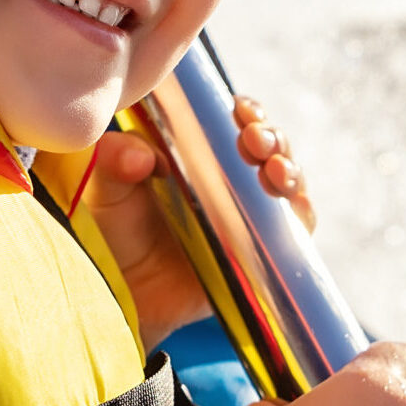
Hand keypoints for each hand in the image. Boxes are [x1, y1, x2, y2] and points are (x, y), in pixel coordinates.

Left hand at [87, 97, 317, 348]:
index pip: (234, 120)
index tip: (241, 109)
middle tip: (253, 139)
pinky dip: (301, 210)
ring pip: (287, 178)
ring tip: (273, 170)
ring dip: (288, 167)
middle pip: (269, 144)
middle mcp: (230, 178)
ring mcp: (249, 213)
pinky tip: (291, 202)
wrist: (124, 296)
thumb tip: (141, 157)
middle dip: (270, 135)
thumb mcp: (105, 188)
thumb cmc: (114, 234)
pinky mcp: (261, 249)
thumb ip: (114, 160)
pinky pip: (296, 227)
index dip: (246, 111)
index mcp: (197, 152)